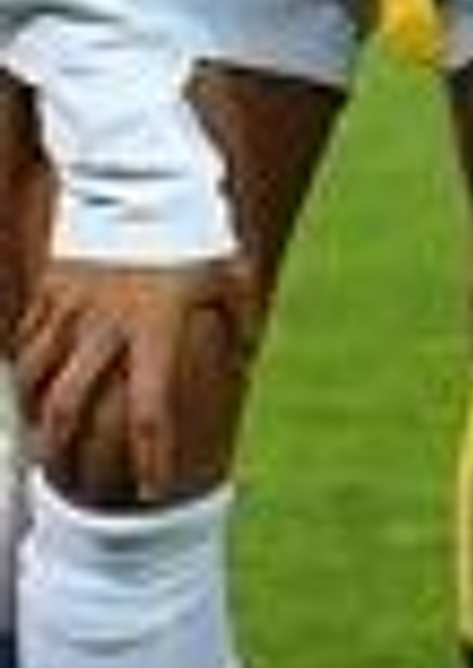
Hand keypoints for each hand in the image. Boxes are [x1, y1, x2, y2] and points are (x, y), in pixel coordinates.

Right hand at [15, 252, 257, 504]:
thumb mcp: (230, 270)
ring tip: (38, 440)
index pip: (152, 408)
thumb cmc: (196, 227)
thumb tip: (251, 350)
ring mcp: (73, 307)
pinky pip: (29, 338)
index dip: (153, 454)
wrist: (143, 177)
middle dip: (62, 447)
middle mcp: (108, 325)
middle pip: (71, 403)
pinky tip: (27, 388)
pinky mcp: (52, 288)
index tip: (154, 489)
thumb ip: (242, 314)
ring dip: (34, 412)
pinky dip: (25, 366)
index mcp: (156, 327)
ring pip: (38, 376)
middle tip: (61, 477)